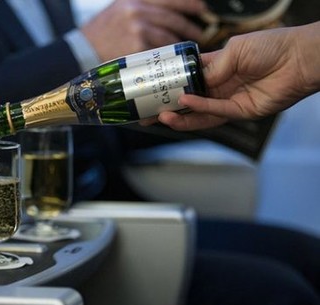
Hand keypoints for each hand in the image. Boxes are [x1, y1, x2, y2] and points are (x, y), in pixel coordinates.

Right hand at [81, 0, 205, 61]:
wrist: (82, 49)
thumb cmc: (101, 31)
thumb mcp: (119, 9)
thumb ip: (141, 6)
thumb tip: (167, 10)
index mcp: (135, 0)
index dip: (189, 4)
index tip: (202, 9)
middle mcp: (137, 12)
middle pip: (173, 19)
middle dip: (190, 28)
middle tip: (199, 35)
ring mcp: (138, 31)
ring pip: (168, 38)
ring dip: (180, 45)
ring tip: (185, 51)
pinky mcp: (136, 49)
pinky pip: (158, 53)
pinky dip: (167, 58)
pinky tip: (171, 61)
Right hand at [157, 22, 319, 130]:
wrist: (301, 58)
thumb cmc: (272, 46)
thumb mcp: (234, 50)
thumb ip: (210, 68)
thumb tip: (192, 83)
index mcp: (215, 68)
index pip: (185, 79)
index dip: (167, 85)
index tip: (149, 88)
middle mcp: (218, 86)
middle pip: (186, 101)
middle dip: (165, 107)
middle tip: (145, 112)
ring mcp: (228, 100)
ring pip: (197, 113)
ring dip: (178, 116)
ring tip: (159, 115)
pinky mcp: (240, 111)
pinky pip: (215, 112)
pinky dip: (198, 109)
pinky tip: (184, 104)